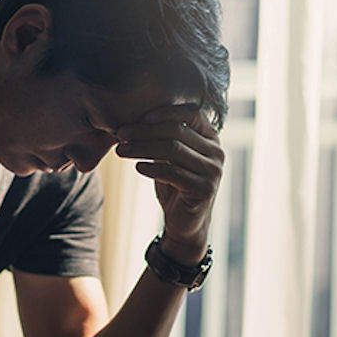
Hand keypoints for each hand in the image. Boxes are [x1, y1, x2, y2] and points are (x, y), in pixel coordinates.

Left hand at [115, 104, 224, 265]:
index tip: (138, 116)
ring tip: (121, 150)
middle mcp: (216, 152)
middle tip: (120, 134)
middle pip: (177, 131)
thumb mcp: (169, 157)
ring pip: (173, 150)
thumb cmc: (175, 185)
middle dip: (144, 131)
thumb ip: (162, 137)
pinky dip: (152, 168)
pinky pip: (174, 173)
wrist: (185, 223)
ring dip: (142, 148)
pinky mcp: (204, 189)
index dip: (164, 112)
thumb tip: (133, 118)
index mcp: (211, 138)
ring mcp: (213, 171)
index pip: (190, 114)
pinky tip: (137, 168)